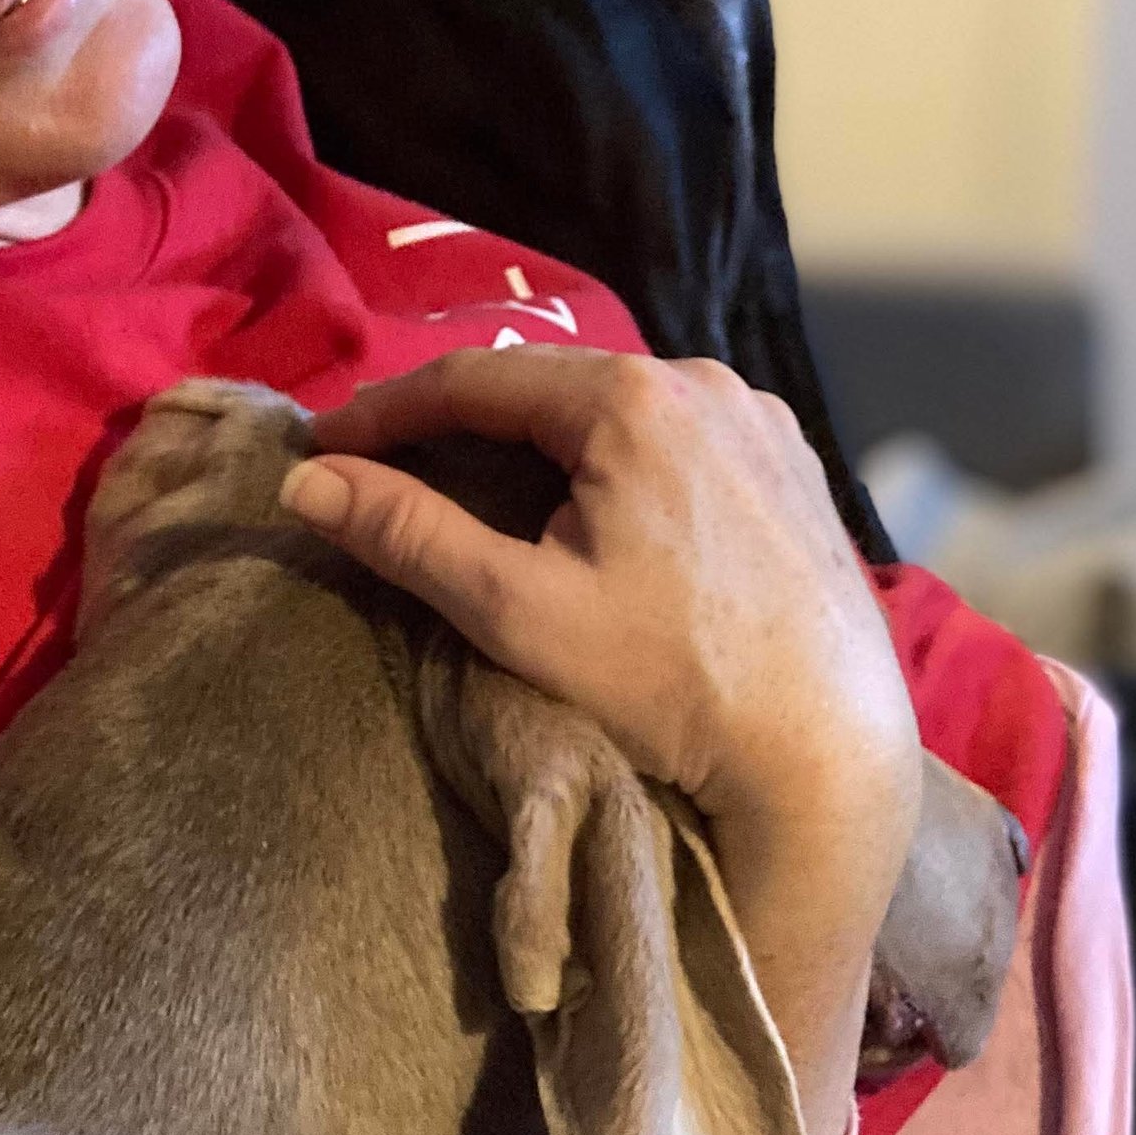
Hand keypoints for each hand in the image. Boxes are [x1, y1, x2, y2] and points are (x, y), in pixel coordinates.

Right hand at [285, 349, 922, 1134]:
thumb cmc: (671, 684)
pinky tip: (590, 512)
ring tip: (477, 490)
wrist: (829, 756)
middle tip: (386, 468)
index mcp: (633, 398)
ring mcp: (761, 421)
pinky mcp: (794, 468)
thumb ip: (409, 535)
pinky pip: (677, 439)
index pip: (474, 378)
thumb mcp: (518, 610)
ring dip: (540, 442)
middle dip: (461, 426)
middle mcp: (705, 381)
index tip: (323, 447)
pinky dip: (614, 461)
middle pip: (548, 387)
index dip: (387, 411)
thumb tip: (306, 484)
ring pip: (615, 411)